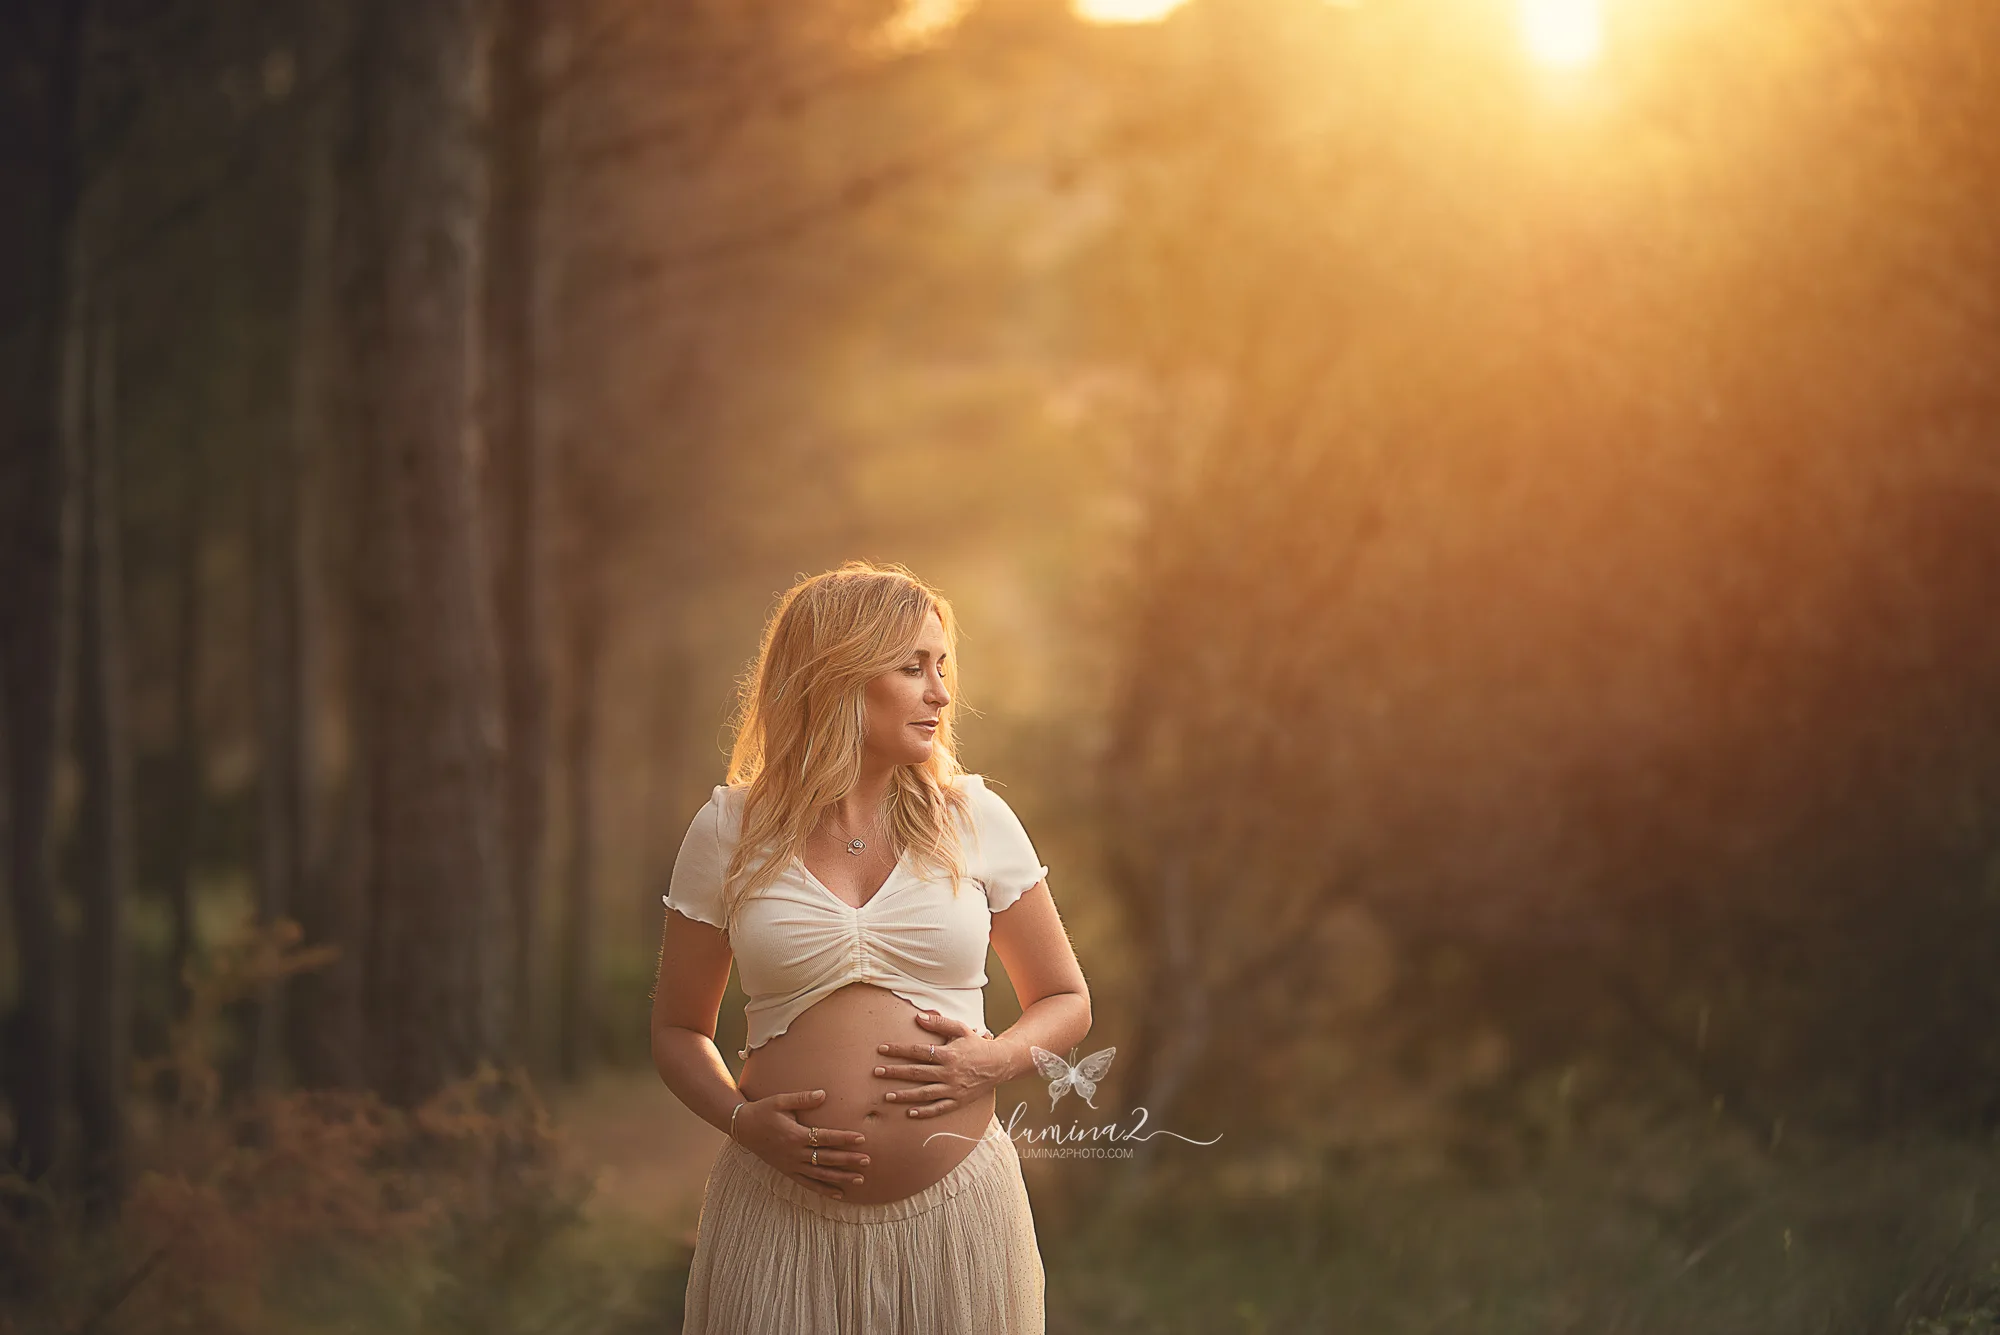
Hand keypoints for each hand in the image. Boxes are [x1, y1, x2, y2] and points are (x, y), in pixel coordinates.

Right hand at [733, 1089, 868, 1198]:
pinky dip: (823, 1189)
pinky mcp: (787, 1171)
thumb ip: (802, 1099)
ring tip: (859, 1180)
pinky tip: (838, 1194)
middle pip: (827, 1158)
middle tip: (867, 1161)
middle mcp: (795, 1153)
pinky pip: (807, 1183)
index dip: (844, 1139)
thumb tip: (823, 1094)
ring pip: (820, 1175)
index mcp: (795, 1135)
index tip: (861, 1139)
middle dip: (848, 1160)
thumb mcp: (780, 1101)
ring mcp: (791, 1165)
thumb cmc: (763, 1110)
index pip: (825, 1138)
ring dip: (840, 1178)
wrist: (742, 1127)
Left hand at [871, 1010, 1005, 1118]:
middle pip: (916, 1073)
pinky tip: (910, 1112)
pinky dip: (924, 1112)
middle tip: (876, 1072)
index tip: (882, 1049)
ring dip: (904, 1095)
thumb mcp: (960, 1029)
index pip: (917, 1052)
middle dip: (895, 1072)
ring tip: (887, 1096)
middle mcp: (949, 1072)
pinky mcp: (958, 1101)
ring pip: (924, 1093)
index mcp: (948, 1054)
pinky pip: (939, 1108)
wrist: (999, 1064)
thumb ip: (939, 1023)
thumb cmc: (977, 1045)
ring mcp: (953, 1089)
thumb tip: (918, 1017)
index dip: (898, 1050)